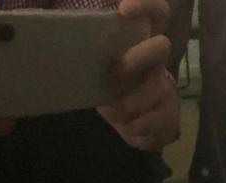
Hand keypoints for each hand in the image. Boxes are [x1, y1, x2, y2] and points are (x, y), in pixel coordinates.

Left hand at [98, 0, 179, 151]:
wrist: (140, 123)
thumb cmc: (112, 86)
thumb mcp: (97, 65)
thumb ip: (86, 48)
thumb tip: (55, 35)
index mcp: (140, 43)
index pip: (157, 12)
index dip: (145, 5)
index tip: (124, 9)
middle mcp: (158, 62)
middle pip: (161, 47)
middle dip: (137, 58)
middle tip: (116, 70)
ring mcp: (167, 88)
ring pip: (152, 93)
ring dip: (126, 106)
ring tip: (114, 111)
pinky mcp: (170, 115)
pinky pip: (150, 122)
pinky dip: (133, 128)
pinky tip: (128, 126)